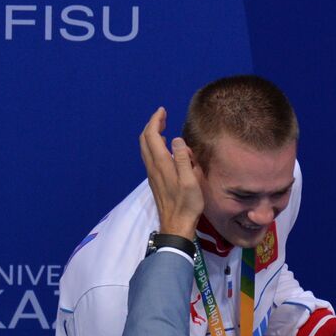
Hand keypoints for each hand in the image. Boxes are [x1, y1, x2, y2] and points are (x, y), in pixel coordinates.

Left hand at [139, 107, 203, 238]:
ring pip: (145, 149)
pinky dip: (153, 145)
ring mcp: (152, 174)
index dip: (155, 120)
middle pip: (144, 140)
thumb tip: (176, 139)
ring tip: (163, 128)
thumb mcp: (191, 181)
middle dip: (152, 125)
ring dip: (151, 135)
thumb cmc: (187, 204)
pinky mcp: (155, 181)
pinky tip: (164, 148)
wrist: (176, 225)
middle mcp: (153, 167)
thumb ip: (184, 158)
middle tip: (163, 116)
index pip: (152, 135)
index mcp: (161, 164)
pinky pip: (149, 157)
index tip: (162, 110)